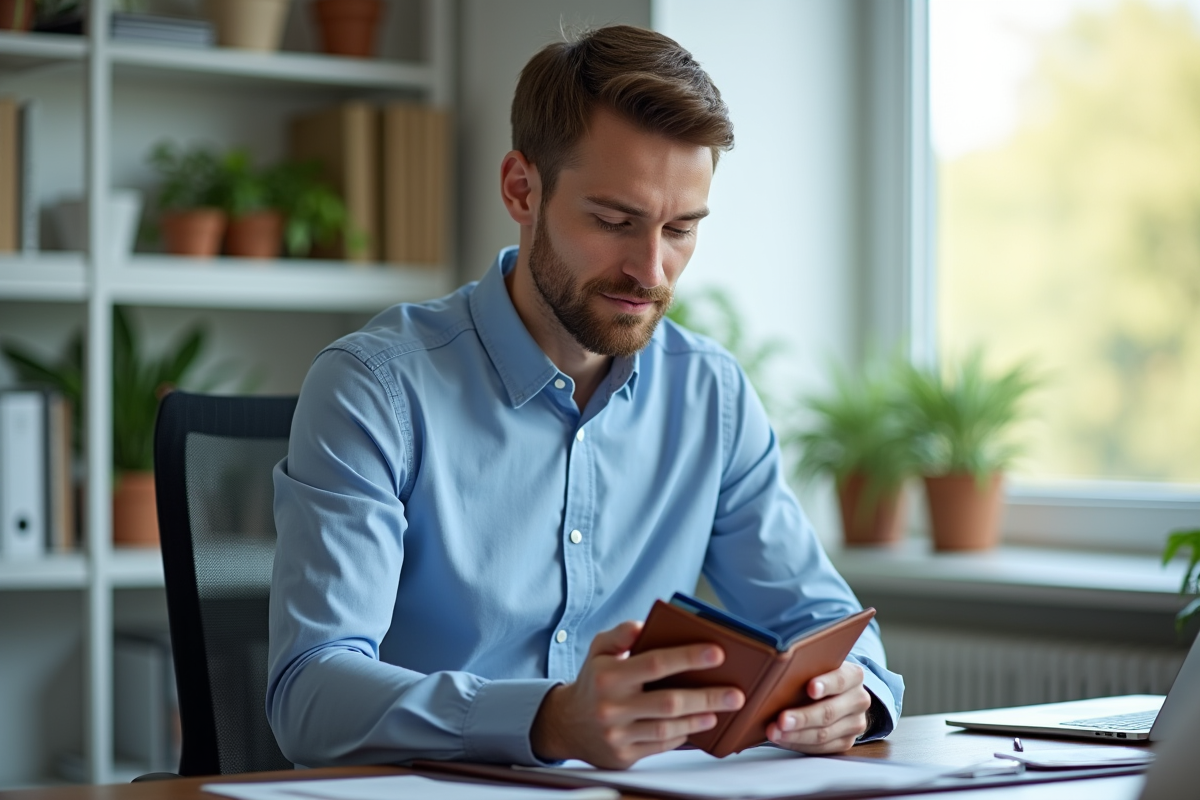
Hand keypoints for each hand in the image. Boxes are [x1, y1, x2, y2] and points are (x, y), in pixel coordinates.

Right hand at [530, 621, 745, 768]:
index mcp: (608, 676)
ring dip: (699, 718)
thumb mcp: (599, 650)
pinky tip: (697, 725)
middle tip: (736, 693)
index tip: (718, 653)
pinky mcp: (623, 756)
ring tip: (721, 710)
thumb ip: (620, 634)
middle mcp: (612, 706)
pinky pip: (661, 745)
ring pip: (668, 728)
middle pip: (669, 702)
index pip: (655, 664)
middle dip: (707, 696)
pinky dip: (682, 735)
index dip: (688, 657)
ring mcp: (617, 735)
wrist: (567, 724)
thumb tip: (642, 625)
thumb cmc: (594, 681)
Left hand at [766, 661, 870, 753]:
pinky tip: (783, 739)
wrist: (837, 694)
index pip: (840, 680)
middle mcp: (858, 700)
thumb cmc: (819, 676)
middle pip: (829, 711)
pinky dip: (798, 744)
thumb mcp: (817, 666)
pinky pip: (821, 748)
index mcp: (853, 676)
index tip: (810, 689)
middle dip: (803, 717)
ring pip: (824, 734)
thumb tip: (779, 673)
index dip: (825, 684)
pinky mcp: (847, 741)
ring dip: (796, 735)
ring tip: (775, 732)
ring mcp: (855, 723)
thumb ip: (806, 669)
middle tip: (781, 720)